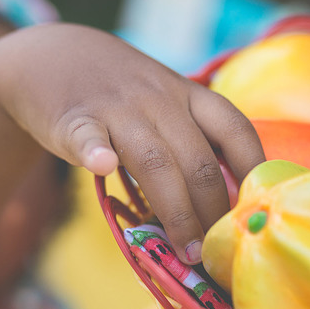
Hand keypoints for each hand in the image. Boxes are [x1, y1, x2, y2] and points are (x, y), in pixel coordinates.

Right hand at [0, 23, 264, 261]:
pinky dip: (94, 152)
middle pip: (197, 160)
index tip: (256, 210)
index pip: (235, 129)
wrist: (52, 55)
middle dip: (214, 212)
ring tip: (187, 251)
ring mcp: (116, 108)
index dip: (252, 170)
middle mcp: (160, 99)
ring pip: (154, 161)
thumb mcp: (168, 100)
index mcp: (189, 94)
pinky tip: (102, 167)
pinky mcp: (73, 119)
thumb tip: (230, 201)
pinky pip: (88, 136)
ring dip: (176, 210)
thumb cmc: (122, 92)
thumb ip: (195, 140)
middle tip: (219, 253)